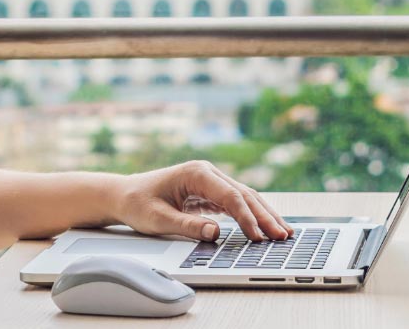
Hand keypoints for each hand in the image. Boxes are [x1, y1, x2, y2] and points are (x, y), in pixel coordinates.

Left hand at [113, 161, 291, 242]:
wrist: (124, 195)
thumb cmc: (138, 203)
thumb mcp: (158, 218)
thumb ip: (187, 225)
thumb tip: (215, 233)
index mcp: (196, 172)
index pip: (230, 195)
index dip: (246, 217)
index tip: (258, 236)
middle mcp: (207, 173)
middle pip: (244, 194)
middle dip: (265, 216)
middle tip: (283, 236)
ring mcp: (211, 181)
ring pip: (245, 197)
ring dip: (264, 215)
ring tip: (284, 232)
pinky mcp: (211, 193)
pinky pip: (237, 204)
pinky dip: (253, 216)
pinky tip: (266, 227)